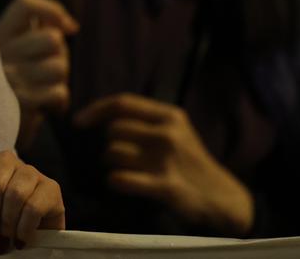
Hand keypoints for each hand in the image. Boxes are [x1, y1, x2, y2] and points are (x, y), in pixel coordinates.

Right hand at [0, 0, 78, 146]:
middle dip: (61, 58)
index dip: (53, 11)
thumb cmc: (12, 89)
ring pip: (59, 68)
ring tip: (44, 91)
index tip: (68, 28)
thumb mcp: (17, 56)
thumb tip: (70, 26)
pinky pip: (59, 93)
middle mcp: (0, 51)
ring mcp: (8, 76)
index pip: (26, 4)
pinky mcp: (19, 102)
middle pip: (53, 40)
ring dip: (59, 83)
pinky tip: (47, 108)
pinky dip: (59, 103)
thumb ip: (37, 36)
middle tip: (48, 73)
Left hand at [73, 94, 251, 235]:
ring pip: (114, 154)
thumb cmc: (189, 161)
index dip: (94, 110)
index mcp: (169, 115)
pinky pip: (121, 179)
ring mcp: (167, 160)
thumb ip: (145, 119)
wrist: (221, 198)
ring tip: (124, 170)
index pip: (121, 103)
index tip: (78, 121)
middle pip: (114, 130)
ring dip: (111, 164)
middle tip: (118, 156)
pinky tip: (120, 183)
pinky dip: (115, 181)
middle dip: (109, 144)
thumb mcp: (176, 130)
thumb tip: (102, 114)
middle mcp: (167, 133)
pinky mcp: (165, 186)